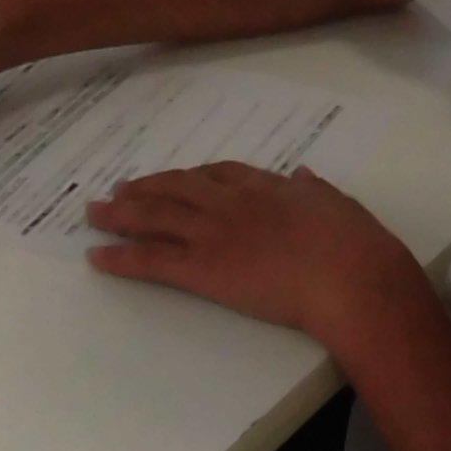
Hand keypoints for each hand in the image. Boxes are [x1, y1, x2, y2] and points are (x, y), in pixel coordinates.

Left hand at [84, 160, 426, 346]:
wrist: (349, 275)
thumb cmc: (356, 245)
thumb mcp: (339, 205)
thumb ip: (316, 191)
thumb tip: (303, 176)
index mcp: (268, 186)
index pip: (219, 174)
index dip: (191, 176)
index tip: (175, 178)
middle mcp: (233, 202)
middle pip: (176, 188)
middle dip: (145, 188)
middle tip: (120, 189)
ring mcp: (215, 233)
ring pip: (155, 217)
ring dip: (120, 214)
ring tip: (95, 213)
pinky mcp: (203, 269)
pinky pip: (151, 260)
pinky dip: (120, 257)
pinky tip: (98, 257)